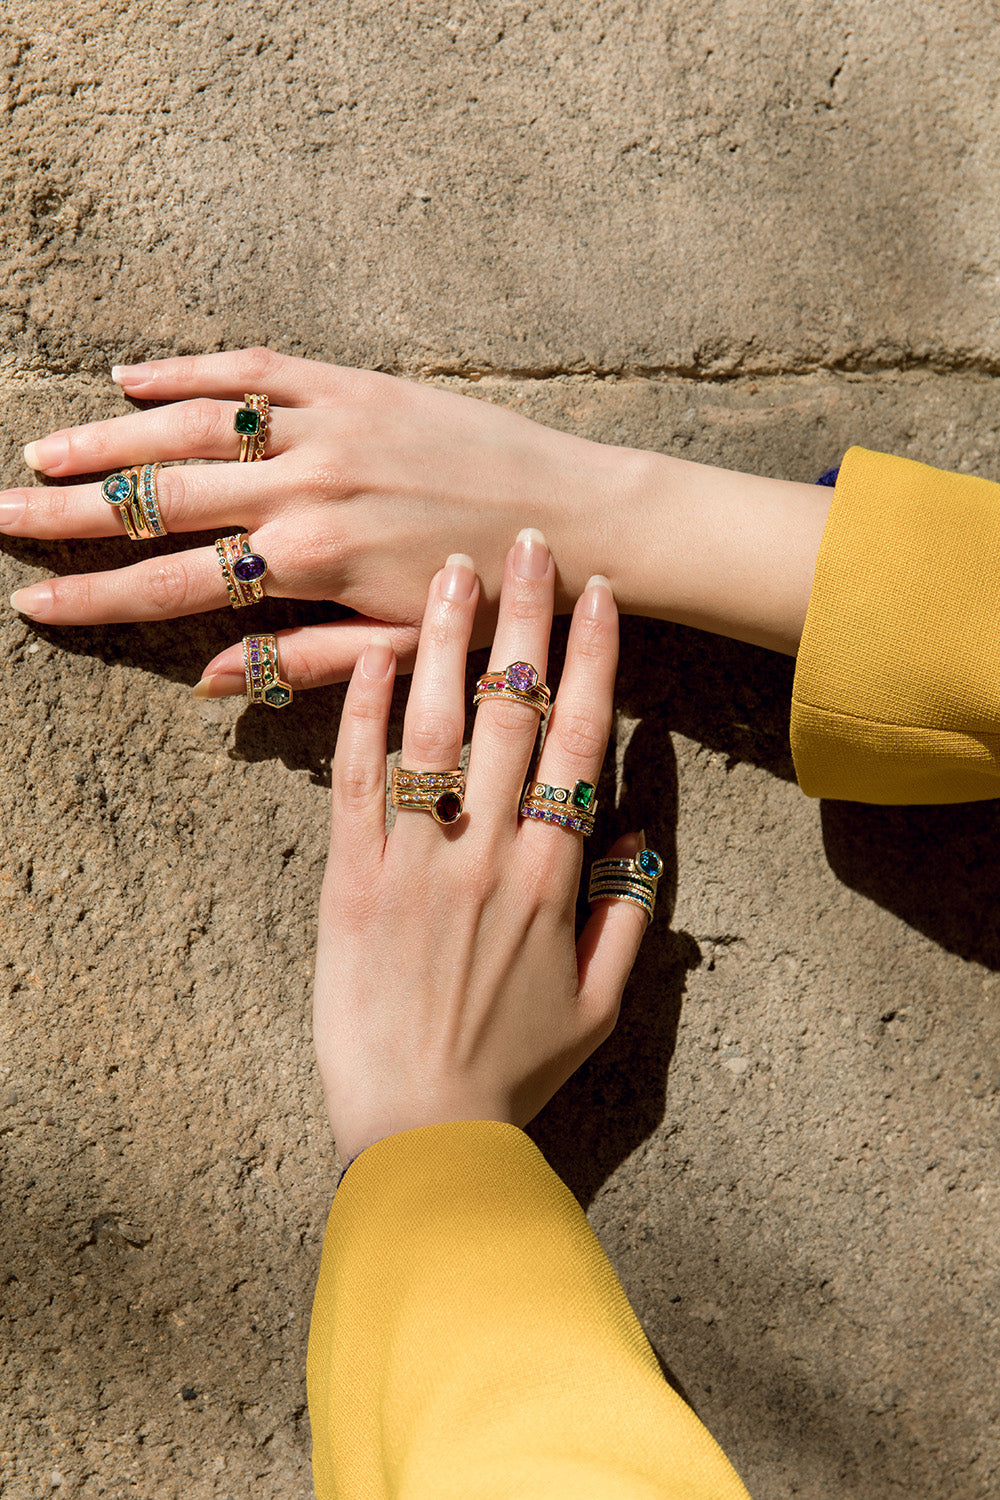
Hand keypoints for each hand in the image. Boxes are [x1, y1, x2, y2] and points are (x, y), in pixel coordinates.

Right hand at [4, 347, 628, 687]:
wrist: (581, 523)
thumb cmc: (495, 601)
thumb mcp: (400, 649)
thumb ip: (300, 661)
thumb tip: (208, 681)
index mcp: (312, 563)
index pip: (174, 583)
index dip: (96, 597)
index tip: (34, 601)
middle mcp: (307, 488)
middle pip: (161, 500)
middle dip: (72, 513)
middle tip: (2, 516)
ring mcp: (330, 427)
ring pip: (192, 428)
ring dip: (111, 440)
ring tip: (42, 451)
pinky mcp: (359, 385)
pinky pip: (256, 368)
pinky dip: (190, 369)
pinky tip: (133, 376)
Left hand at [313, 527, 648, 1164]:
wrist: (422, 1135)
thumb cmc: (514, 1074)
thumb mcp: (601, 1009)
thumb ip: (629, 918)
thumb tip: (643, 836)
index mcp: (552, 879)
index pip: (581, 743)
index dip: (593, 661)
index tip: (601, 596)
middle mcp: (484, 853)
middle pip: (510, 715)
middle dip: (523, 620)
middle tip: (526, 542)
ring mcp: (410, 864)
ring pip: (428, 731)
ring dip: (441, 643)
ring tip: (447, 569)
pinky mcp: (346, 885)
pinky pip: (351, 783)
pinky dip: (356, 715)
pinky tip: (365, 653)